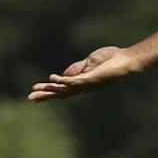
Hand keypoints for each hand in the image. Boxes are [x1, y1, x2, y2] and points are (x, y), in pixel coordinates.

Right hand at [27, 46, 143, 103]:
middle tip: (30, 98)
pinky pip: (74, 81)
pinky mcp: (91, 79)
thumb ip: (78, 68)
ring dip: (49, 90)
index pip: (63, 90)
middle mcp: (84, 87)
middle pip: (61, 93)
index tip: (36, 92)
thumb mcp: (90, 62)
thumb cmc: (112, 59)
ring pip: (64, 90)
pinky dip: (62, 80)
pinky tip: (52, 78)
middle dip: (45, 95)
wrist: (127, 61)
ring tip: (36, 91)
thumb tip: (64, 73)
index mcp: (83, 84)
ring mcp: (87, 84)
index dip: (49, 91)